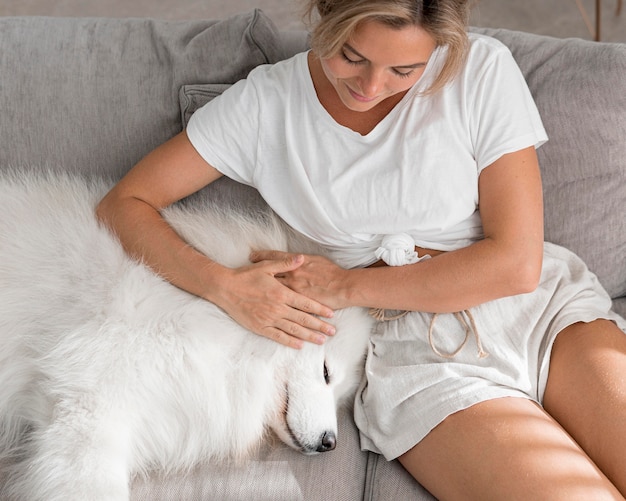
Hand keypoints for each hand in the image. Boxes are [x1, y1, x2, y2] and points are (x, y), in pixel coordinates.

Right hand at [214, 253, 336, 349]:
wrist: (224, 288)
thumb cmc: (245, 276)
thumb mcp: (266, 266)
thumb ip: (285, 263)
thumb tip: (302, 257)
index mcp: (281, 292)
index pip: (305, 303)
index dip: (319, 309)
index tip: (331, 314)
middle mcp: (277, 308)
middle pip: (303, 319)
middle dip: (319, 326)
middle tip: (332, 331)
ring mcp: (268, 319)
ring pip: (293, 329)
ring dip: (308, 336)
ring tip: (321, 340)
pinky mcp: (259, 326)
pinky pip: (277, 336)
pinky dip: (289, 341)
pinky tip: (299, 345)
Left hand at [249, 250, 349, 310]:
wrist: (342, 287)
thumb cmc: (332, 273)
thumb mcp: (315, 260)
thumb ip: (301, 259)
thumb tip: (293, 257)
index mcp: (296, 264)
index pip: (274, 258)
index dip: (261, 256)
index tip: (251, 256)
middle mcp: (291, 277)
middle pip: (268, 275)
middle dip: (256, 275)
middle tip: (244, 274)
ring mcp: (293, 292)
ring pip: (273, 290)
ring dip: (261, 292)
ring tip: (250, 294)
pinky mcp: (297, 304)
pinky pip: (282, 306)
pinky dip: (273, 306)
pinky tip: (266, 311)